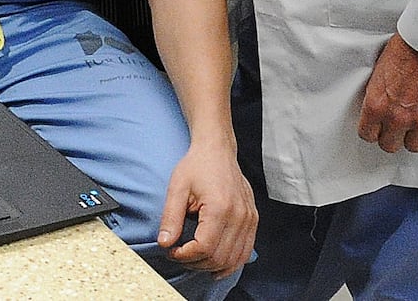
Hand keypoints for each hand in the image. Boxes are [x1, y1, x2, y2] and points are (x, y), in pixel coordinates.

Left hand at [156, 140, 256, 277]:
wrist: (217, 150)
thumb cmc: (197, 165)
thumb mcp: (177, 188)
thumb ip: (170, 217)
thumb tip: (164, 243)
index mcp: (220, 207)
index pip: (204, 248)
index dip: (185, 256)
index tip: (171, 251)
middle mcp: (240, 216)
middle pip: (219, 258)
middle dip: (196, 263)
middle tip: (179, 255)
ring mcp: (249, 220)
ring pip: (233, 260)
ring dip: (211, 267)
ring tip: (193, 259)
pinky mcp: (253, 221)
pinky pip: (245, 252)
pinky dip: (230, 263)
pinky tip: (215, 264)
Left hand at [358, 33, 417, 153]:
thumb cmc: (404, 50)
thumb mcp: (378, 74)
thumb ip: (378, 98)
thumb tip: (379, 111)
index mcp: (376, 105)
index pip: (367, 135)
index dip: (373, 131)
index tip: (377, 128)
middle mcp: (396, 117)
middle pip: (389, 146)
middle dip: (392, 136)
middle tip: (396, 127)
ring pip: (414, 146)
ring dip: (415, 136)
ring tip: (416, 123)